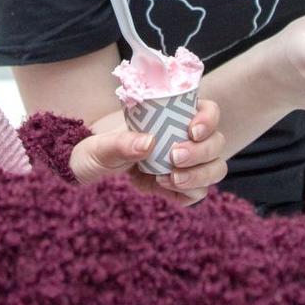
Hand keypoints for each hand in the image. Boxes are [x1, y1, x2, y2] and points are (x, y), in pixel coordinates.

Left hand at [69, 99, 226, 205]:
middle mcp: (185, 139)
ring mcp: (186, 166)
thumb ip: (121, 142)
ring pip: (215, 168)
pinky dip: (188, 192)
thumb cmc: (95, 152)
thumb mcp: (101, 145)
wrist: (88, 177)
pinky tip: (164, 187)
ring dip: (199, 175)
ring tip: (171, 179)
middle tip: (174, 158)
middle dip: (201, 152)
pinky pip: (199, 192)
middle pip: (217, 142)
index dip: (208, 120)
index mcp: (174, 117)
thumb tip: (148, 142)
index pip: (208, 112)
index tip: (192, 131)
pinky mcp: (180, 189)